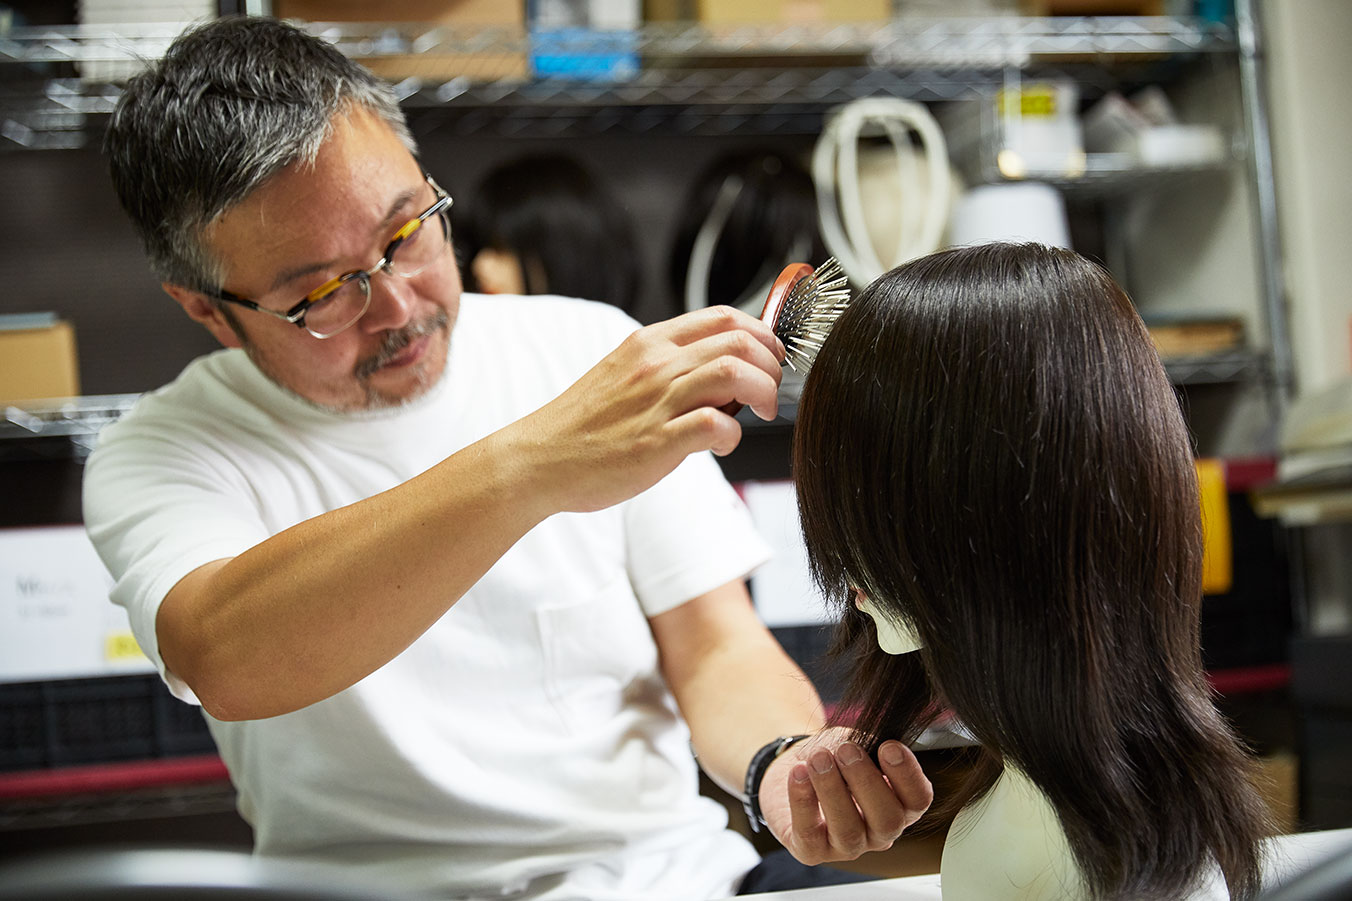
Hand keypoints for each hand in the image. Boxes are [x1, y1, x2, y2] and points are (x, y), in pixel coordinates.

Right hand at [508, 305, 784, 513]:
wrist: (537, 459)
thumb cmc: (584, 426)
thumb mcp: (624, 375)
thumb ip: (668, 368)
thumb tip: (721, 375)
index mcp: (649, 344)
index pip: (724, 317)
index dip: (762, 334)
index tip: (771, 358)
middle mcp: (655, 365)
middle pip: (740, 341)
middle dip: (771, 366)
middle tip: (769, 393)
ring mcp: (656, 402)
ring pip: (734, 374)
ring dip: (763, 393)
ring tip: (760, 413)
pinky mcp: (656, 442)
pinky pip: (715, 425)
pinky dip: (733, 435)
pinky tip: (722, 445)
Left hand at [757, 726, 932, 865]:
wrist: (794, 765)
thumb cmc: (833, 756)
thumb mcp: (856, 741)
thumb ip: (868, 745)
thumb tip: (872, 745)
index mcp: (899, 804)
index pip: (918, 799)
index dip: (908, 775)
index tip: (888, 747)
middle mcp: (878, 832)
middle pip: (888, 820)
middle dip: (866, 782)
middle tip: (846, 751)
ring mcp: (847, 846)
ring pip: (848, 830)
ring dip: (832, 790)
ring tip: (818, 758)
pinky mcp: (811, 850)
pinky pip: (809, 833)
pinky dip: (802, 800)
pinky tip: (798, 773)